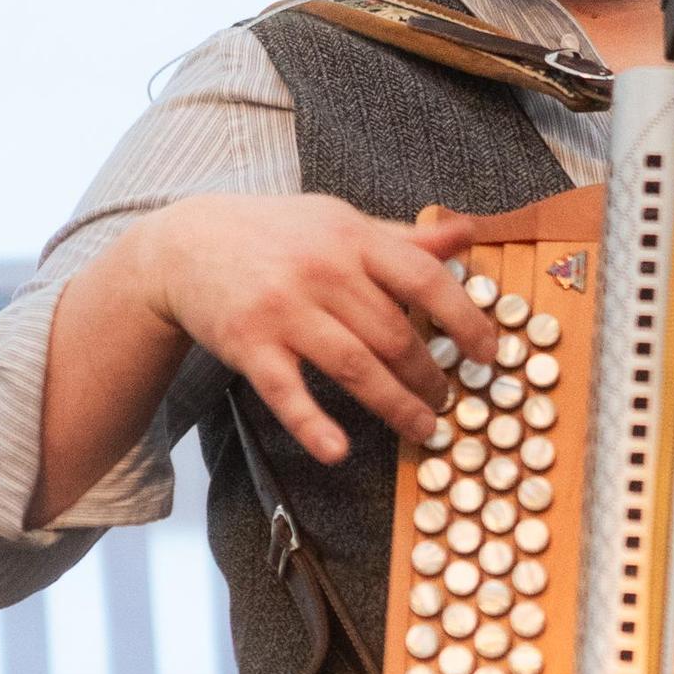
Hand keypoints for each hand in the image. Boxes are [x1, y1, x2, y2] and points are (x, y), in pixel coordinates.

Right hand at [135, 192, 495, 463]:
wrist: (185, 245)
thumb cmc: (276, 235)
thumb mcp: (339, 222)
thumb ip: (403, 237)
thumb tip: (469, 235)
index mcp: (352, 239)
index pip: (423, 278)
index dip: (464, 318)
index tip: (487, 352)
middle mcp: (321, 272)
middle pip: (394, 334)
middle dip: (429, 375)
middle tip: (448, 400)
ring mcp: (283, 310)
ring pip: (354, 367)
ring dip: (396, 405)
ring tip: (425, 429)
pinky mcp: (249, 346)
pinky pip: (287, 392)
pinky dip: (312, 424)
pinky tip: (338, 451)